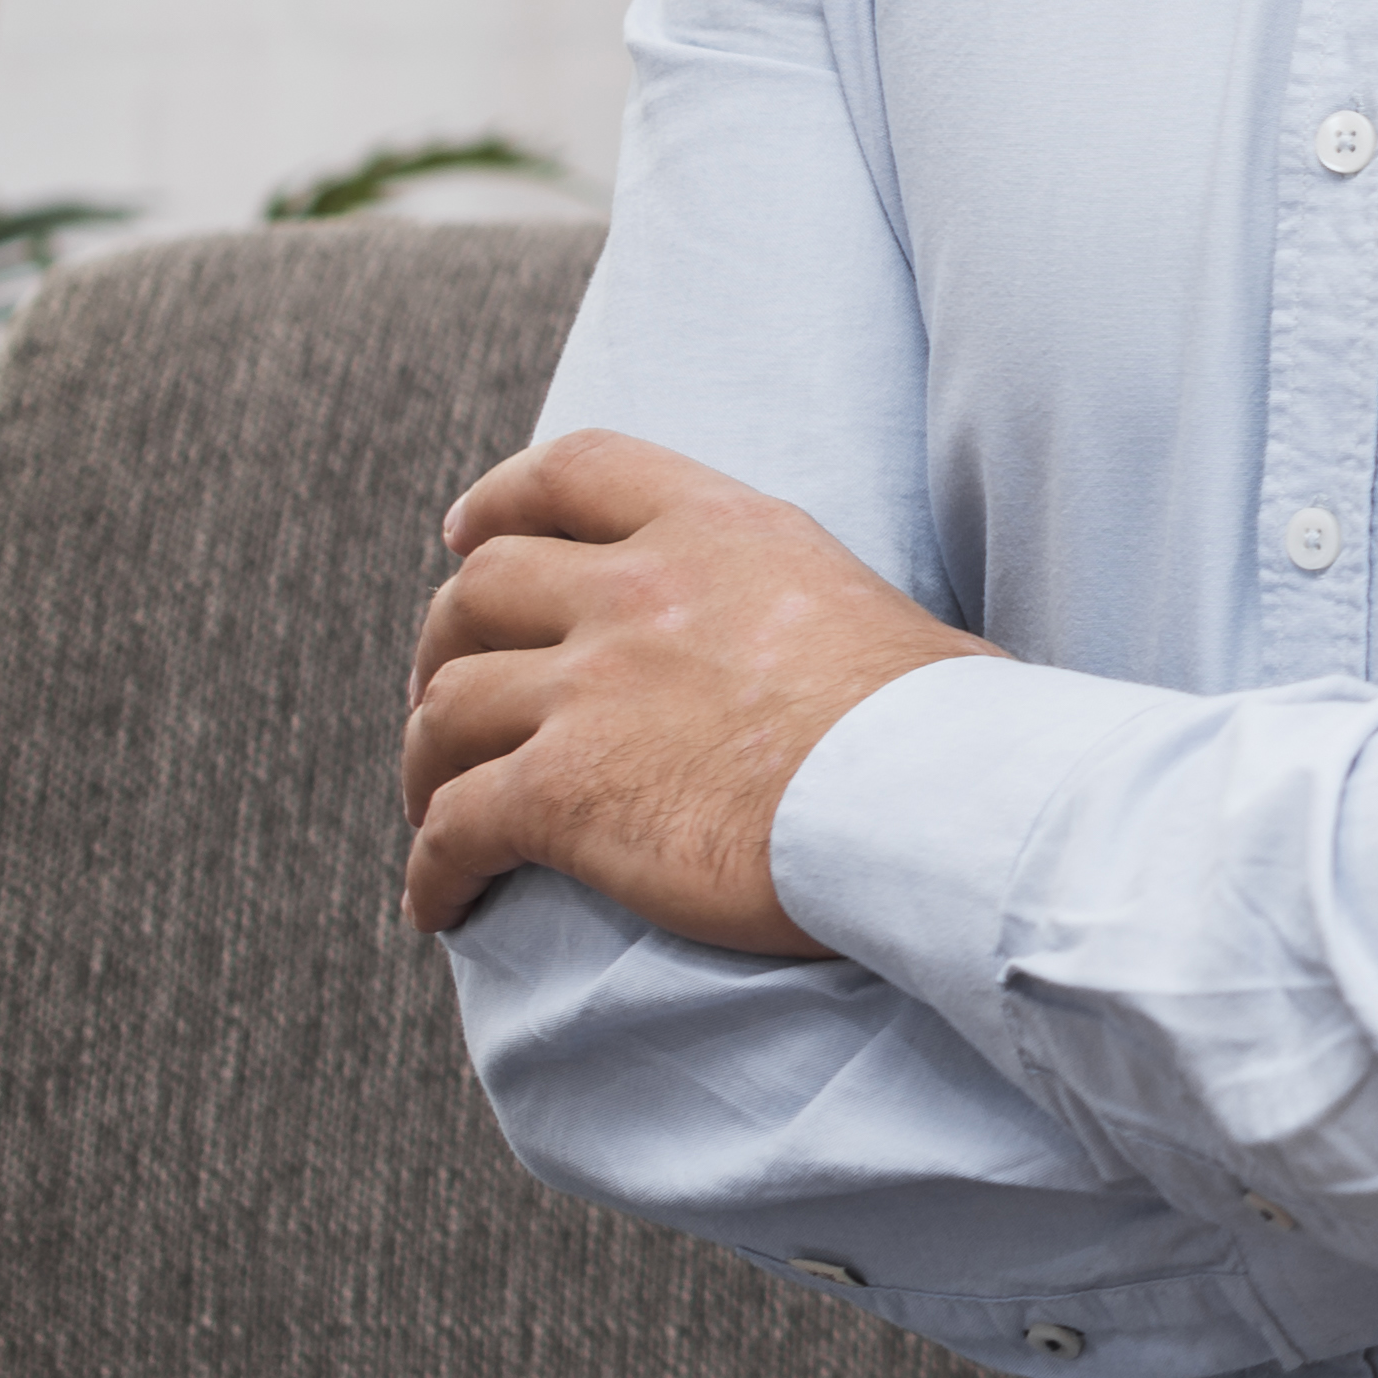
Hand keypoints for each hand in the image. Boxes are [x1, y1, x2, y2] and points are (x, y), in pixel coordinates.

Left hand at [398, 435, 990, 949]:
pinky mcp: (562, 792)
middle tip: (445, 693)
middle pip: (480, 589)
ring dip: (427, 760)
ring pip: (445, 709)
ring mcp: (592, 689)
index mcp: (721, 530)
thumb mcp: (881, 617)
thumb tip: (895, 672)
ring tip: (436, 807)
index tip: (465, 532)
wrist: (933, 805)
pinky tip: (443, 905)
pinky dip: (433, 869)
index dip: (500, 498)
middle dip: (444, 642)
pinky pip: (455, 828)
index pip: (574, 472)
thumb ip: (828, 617)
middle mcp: (639, 591)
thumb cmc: (950, 732)